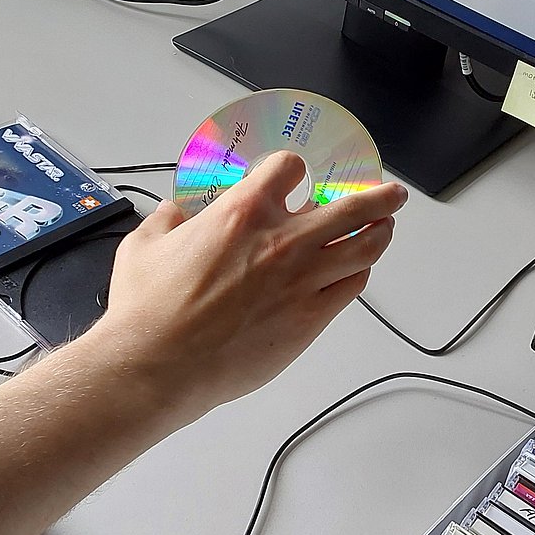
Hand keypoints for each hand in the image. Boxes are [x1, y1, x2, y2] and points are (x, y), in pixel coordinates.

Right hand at [92, 152, 407, 421]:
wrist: (158, 365)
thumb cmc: (148, 310)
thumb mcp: (144, 246)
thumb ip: (166, 222)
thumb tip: (173, 216)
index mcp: (243, 212)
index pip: (290, 169)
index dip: (295, 169)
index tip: (298, 175)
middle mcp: (282, 241)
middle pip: (352, 207)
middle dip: (378, 196)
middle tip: (391, 194)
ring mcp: (302, 281)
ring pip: (364, 247)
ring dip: (381, 233)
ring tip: (386, 228)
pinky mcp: (309, 319)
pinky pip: (351, 288)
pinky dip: (358, 274)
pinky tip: (357, 272)